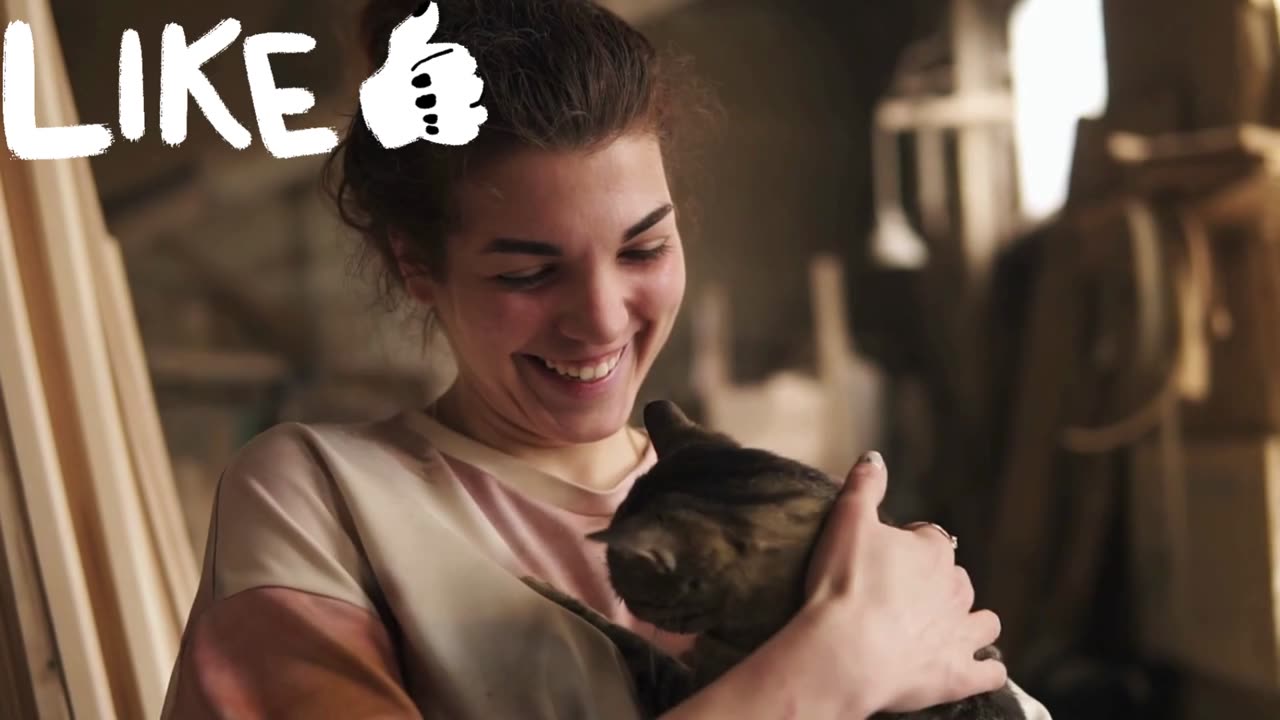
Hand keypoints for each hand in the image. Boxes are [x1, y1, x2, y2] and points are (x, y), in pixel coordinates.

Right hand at [359, 1, 487, 147]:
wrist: (383, 110)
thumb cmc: (397, 72)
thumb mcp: (402, 46)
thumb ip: (418, 26)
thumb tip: (431, 5)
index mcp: (423, 68)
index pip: (462, 63)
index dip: (466, 63)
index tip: (466, 63)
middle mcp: (428, 92)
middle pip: (471, 87)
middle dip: (473, 85)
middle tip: (470, 85)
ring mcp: (432, 114)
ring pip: (470, 110)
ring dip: (476, 107)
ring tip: (473, 104)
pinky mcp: (437, 133)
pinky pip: (465, 131)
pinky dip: (471, 126)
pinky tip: (468, 120)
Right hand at [803, 452, 1006, 713]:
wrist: (845, 651)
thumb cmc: (843, 583)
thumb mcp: (846, 521)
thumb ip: (864, 486)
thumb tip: (874, 457)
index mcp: (932, 551)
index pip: (928, 538)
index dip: (908, 546)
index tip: (884, 559)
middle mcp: (956, 589)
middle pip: (956, 580)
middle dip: (939, 585)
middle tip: (904, 597)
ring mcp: (960, 634)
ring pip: (984, 622)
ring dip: (971, 623)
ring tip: (946, 629)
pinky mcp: (959, 675)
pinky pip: (989, 671)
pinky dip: (984, 670)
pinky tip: (976, 670)